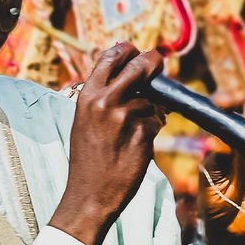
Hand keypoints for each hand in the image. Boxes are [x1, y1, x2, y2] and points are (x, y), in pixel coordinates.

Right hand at [50, 42, 165, 244]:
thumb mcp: (85, 120)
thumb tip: (130, 76)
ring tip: (135, 131)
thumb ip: (103, 97)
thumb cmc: (88, 159)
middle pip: (140, 67)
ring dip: (151, 111)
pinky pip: (156, 122)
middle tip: (159, 62)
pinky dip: (152, 130)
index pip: (111, 57)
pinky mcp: (142, 133)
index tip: (137, 50)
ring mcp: (125, 117)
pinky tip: (138, 145)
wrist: (90, 194)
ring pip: (151, 101)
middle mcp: (105, 101)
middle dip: (154, 62)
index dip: (128, 50)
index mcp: (88, 96)